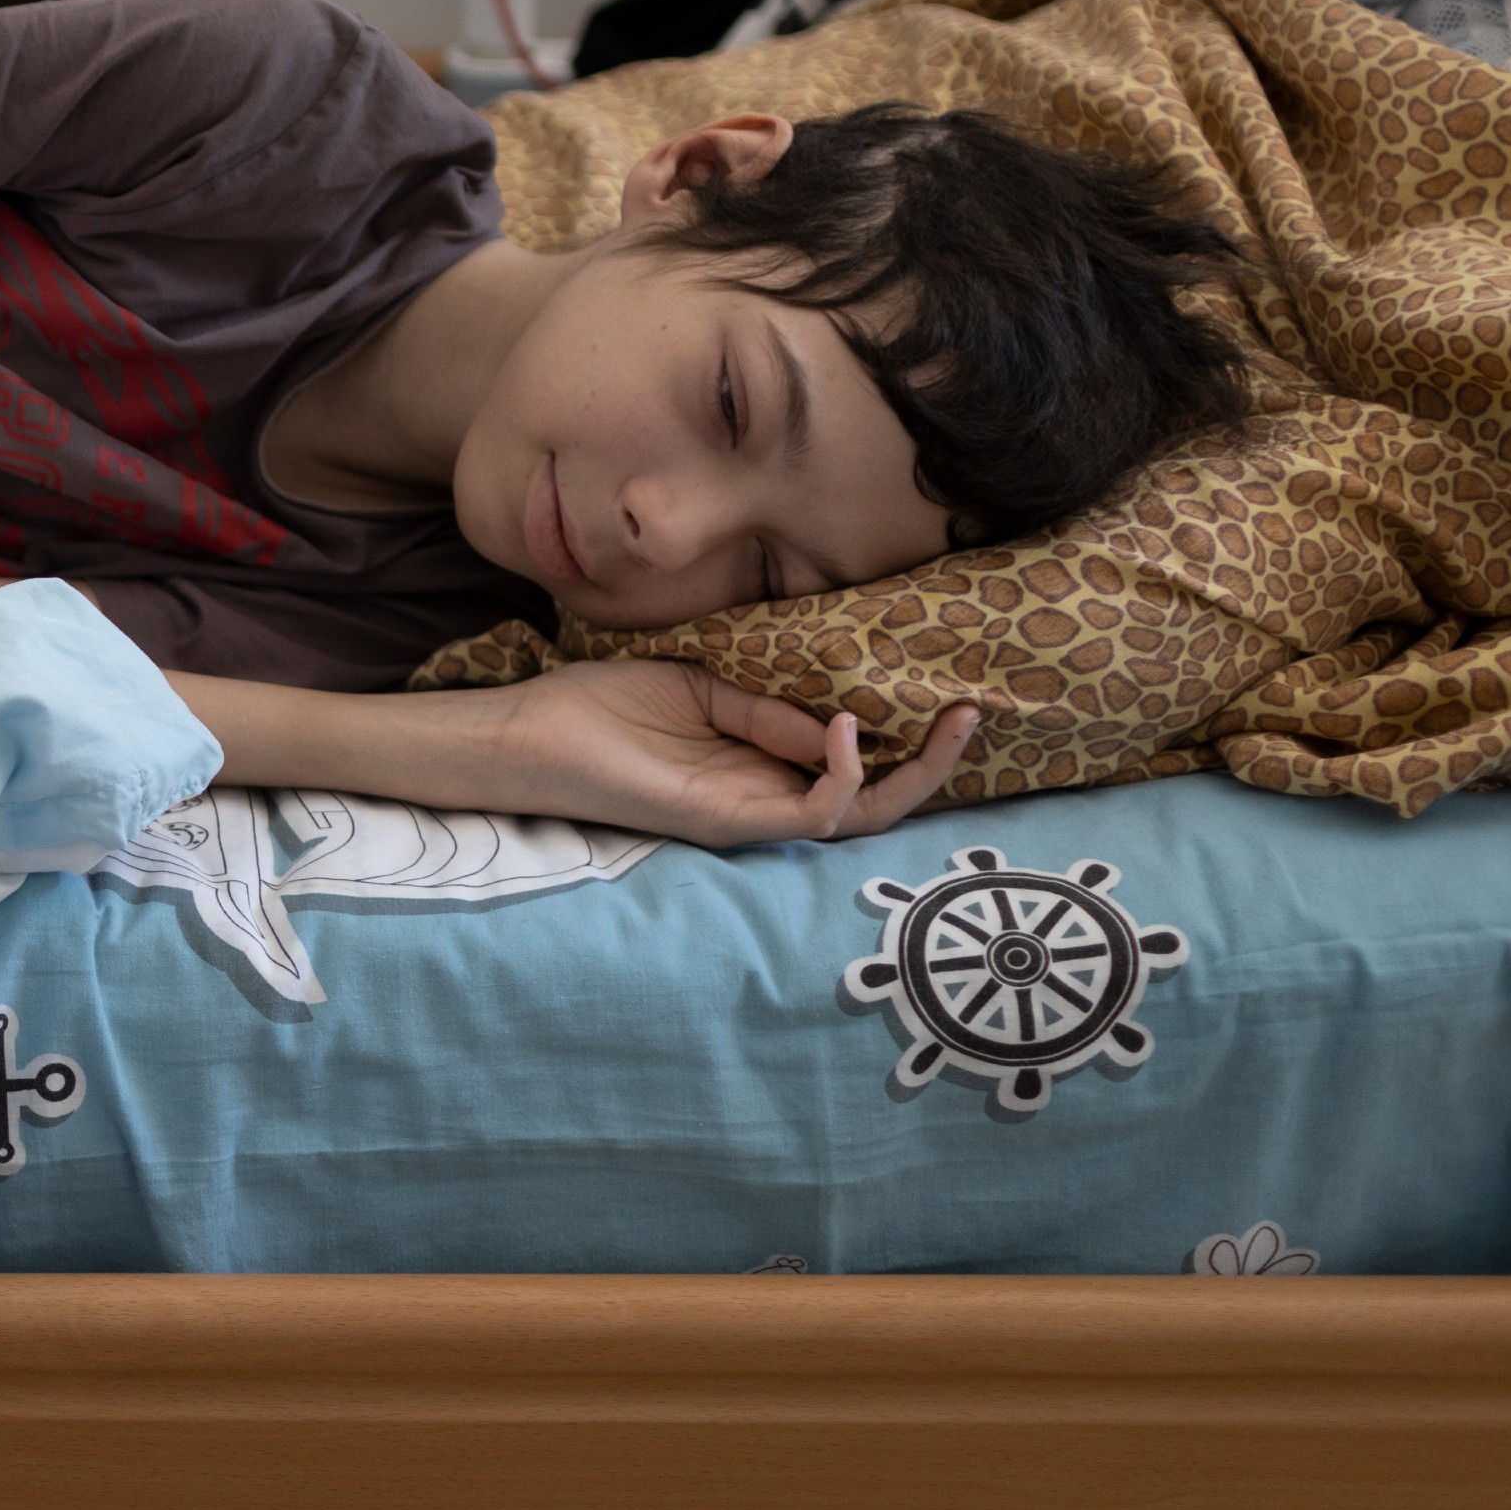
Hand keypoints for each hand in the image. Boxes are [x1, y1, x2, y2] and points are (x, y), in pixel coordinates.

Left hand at [487, 660, 981, 849]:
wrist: (535, 730)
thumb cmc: (603, 707)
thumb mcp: (702, 687)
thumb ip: (768, 709)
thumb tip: (842, 724)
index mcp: (760, 763)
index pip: (853, 767)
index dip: (905, 738)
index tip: (946, 692)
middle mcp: (765, 797)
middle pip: (875, 803)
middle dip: (935, 765)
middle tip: (975, 715)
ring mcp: (750, 815)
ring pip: (858, 817)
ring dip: (914, 774)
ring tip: (948, 721)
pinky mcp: (727, 822)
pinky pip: (811, 816)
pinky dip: (843, 777)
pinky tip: (847, 731)